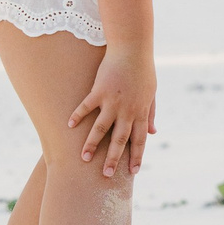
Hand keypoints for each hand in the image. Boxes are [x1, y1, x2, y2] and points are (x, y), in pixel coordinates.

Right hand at [68, 44, 157, 177]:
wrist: (133, 49)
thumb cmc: (143, 70)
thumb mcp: (152, 93)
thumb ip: (151, 113)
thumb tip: (153, 132)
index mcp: (141, 111)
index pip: (140, 139)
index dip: (136, 156)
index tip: (133, 172)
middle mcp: (128, 110)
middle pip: (120, 140)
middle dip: (114, 159)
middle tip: (106, 176)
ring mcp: (112, 101)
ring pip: (101, 128)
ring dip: (92, 144)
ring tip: (84, 158)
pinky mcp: (99, 91)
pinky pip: (86, 107)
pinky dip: (77, 116)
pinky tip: (69, 126)